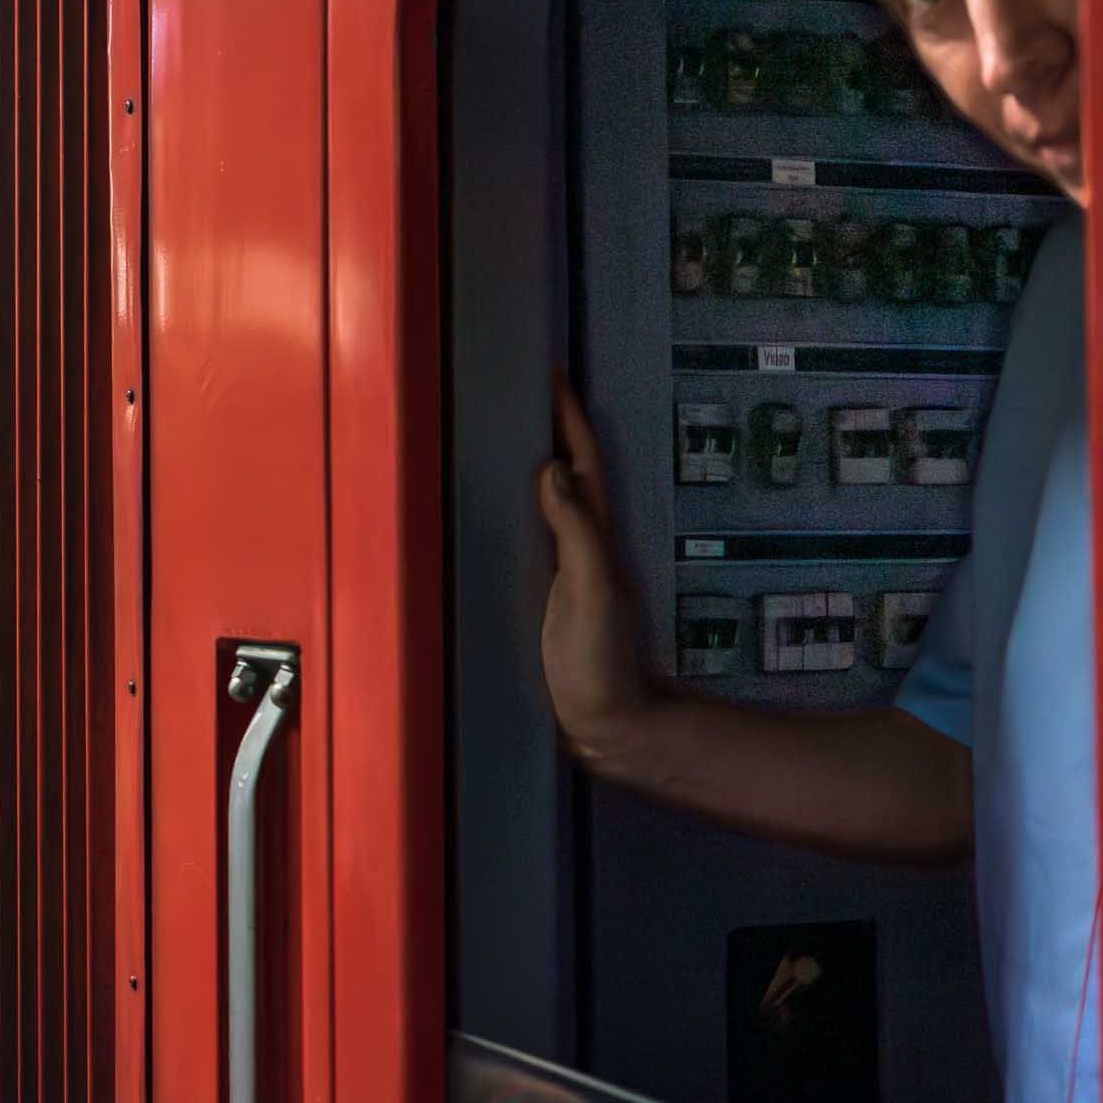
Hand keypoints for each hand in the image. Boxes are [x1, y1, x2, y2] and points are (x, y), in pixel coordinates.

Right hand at [535, 376, 658, 771]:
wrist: (608, 728)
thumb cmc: (603, 662)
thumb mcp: (591, 592)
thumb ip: (576, 532)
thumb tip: (551, 468)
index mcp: (593, 537)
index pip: (583, 462)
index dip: (570, 417)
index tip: (550, 373)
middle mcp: (582, 546)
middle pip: (567, 472)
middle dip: (547, 428)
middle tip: (514, 391)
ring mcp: (566, 572)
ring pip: (549, 501)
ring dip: (532, 464)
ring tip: (497, 435)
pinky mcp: (546, 597)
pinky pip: (531, 534)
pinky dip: (517, 508)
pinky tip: (493, 509)